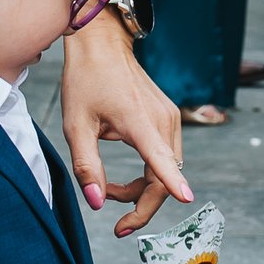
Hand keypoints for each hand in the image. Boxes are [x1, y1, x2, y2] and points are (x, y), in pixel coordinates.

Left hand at [57, 14, 191, 233]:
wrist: (102, 45)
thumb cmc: (86, 80)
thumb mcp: (76, 126)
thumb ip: (87, 167)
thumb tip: (97, 203)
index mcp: (138, 121)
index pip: (161, 159)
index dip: (173, 184)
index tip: (187, 199)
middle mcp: (162, 120)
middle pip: (165, 176)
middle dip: (142, 204)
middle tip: (116, 218)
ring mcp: (169, 117)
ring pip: (167, 169)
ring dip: (142, 189)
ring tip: (110, 187)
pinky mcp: (169, 117)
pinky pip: (165, 156)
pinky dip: (148, 172)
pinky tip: (126, 171)